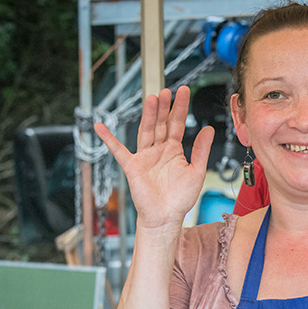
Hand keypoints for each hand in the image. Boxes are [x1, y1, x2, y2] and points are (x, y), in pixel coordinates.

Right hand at [94, 86, 214, 229]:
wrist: (166, 217)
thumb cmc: (180, 198)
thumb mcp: (196, 171)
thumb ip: (201, 150)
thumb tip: (208, 128)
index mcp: (173, 150)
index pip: (176, 124)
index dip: (180, 108)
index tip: (184, 91)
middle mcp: (158, 150)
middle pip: (160, 123)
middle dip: (163, 107)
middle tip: (167, 91)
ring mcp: (144, 156)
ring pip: (146, 131)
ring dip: (148, 115)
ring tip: (152, 98)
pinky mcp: (132, 166)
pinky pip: (118, 151)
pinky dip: (108, 139)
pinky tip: (100, 126)